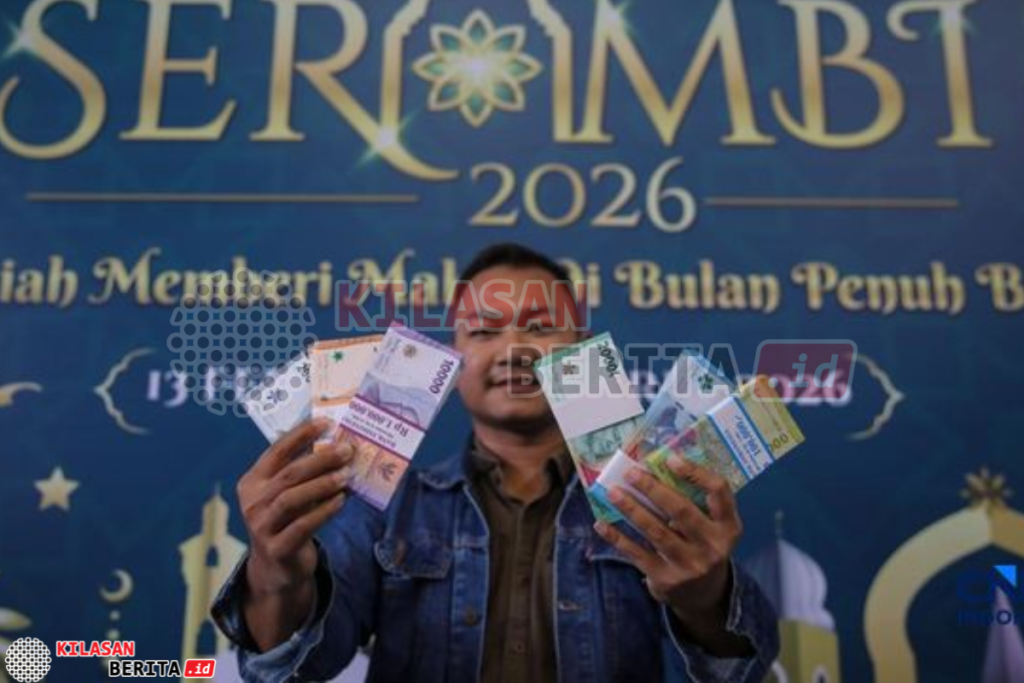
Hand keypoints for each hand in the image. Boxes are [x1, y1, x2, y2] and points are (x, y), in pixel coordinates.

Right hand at [238, 417, 353, 595]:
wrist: (276, 569)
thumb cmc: (286, 521)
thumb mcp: (286, 494)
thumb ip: (301, 473)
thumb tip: (336, 443)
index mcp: (252, 481)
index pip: (276, 451)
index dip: (301, 435)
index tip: (327, 423)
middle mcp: (253, 502)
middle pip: (288, 474)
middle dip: (320, 459)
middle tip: (347, 450)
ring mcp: (261, 526)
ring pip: (292, 498)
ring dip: (323, 484)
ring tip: (347, 474)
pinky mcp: (277, 548)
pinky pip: (302, 525)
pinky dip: (324, 510)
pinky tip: (341, 500)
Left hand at [593, 456, 742, 644]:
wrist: (703, 595)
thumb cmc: (702, 545)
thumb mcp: (711, 527)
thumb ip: (694, 502)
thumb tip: (653, 469)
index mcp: (728, 526)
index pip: (719, 492)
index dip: (696, 473)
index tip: (671, 459)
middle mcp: (713, 546)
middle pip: (681, 511)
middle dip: (653, 489)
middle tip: (630, 473)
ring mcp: (690, 565)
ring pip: (656, 532)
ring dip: (631, 509)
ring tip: (612, 492)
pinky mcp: (667, 579)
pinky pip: (637, 554)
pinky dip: (617, 537)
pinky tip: (601, 524)